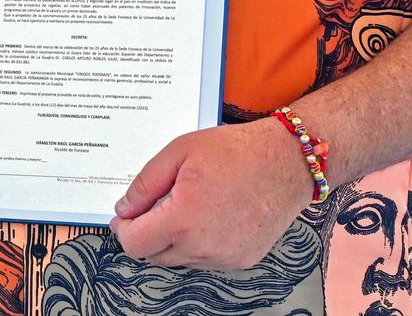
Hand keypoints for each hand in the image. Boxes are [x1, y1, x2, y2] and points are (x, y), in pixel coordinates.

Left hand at [109, 120, 312, 270]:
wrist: (287, 161)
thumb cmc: (236, 152)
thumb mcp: (178, 152)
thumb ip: (144, 184)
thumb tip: (125, 209)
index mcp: (183, 220)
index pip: (134, 244)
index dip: (124, 229)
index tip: (126, 216)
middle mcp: (202, 247)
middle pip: (154, 255)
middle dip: (147, 233)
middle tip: (156, 205)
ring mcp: (225, 258)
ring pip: (179, 259)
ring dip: (173, 239)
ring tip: (188, 205)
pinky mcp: (242, 260)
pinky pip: (206, 260)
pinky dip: (198, 244)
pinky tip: (209, 216)